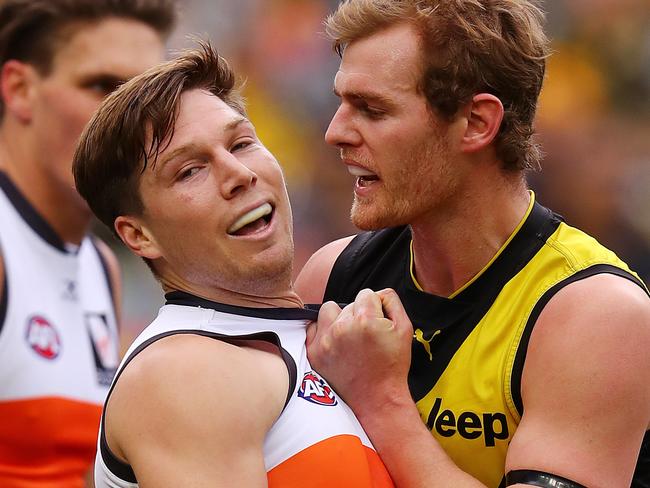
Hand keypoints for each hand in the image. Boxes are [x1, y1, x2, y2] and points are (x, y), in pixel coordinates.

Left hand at [306, 288, 413, 416]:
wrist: (377, 398)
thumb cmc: (392, 366)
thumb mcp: (405, 328)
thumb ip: (391, 301)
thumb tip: (378, 293)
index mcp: (365, 320)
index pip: (366, 294)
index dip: (375, 307)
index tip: (377, 323)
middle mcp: (342, 328)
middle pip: (348, 303)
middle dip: (358, 314)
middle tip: (366, 336)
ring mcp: (325, 341)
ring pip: (329, 310)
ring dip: (338, 318)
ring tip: (349, 336)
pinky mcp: (314, 353)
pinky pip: (313, 327)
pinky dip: (323, 331)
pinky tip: (336, 343)